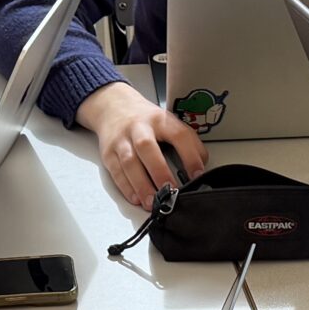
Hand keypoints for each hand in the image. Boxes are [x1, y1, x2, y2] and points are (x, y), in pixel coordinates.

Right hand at [77, 82, 207, 207]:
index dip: (190, 155)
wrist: (113, 107)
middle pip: (147, 147)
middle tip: (170, 191)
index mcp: (160, 119)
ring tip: (152, 202)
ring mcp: (121, 140)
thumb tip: (200, 167)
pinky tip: (136, 198)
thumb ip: (186, 142)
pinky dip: (126, 187)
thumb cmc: (146, 120)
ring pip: (130, 162)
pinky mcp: (108, 153)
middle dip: (159, 171)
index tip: (197, 175)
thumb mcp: (168, 122)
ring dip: (141, 185)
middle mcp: (139, 127)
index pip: (178, 135)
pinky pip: (116, 171)